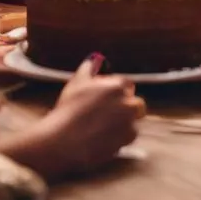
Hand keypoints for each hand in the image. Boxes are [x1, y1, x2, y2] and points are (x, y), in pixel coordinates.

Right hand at [1, 55, 141, 180]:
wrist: (64, 139)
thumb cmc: (68, 110)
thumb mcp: (76, 84)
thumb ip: (87, 69)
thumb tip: (93, 60)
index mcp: (116, 86)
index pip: (127, 84)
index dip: (120, 91)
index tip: (112, 98)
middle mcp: (126, 102)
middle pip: (137, 104)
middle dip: (127, 108)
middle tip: (112, 115)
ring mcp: (129, 121)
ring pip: (133, 121)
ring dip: (124, 124)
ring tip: (103, 129)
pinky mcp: (128, 137)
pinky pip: (129, 136)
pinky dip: (120, 138)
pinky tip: (104, 138)